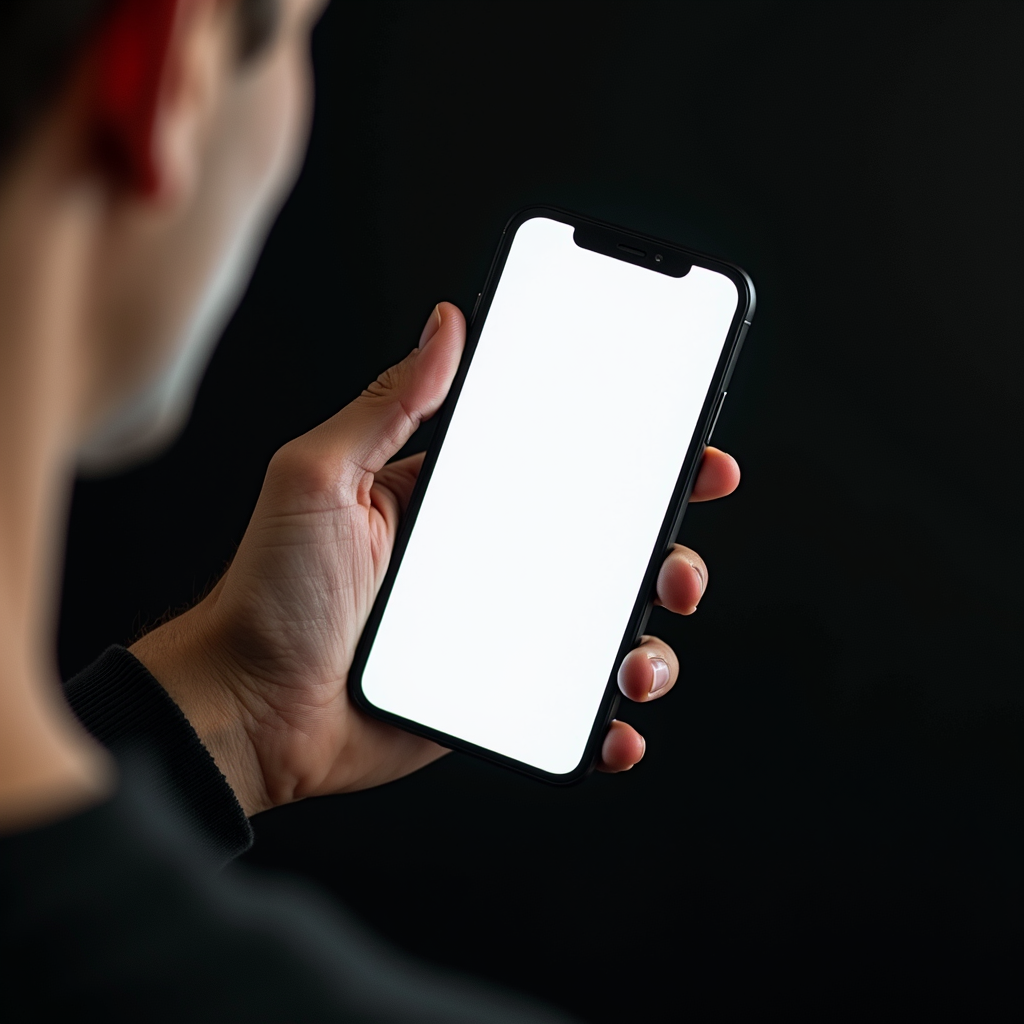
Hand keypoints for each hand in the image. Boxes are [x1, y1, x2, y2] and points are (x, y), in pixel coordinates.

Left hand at [131, 303, 739, 813]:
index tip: (685, 445)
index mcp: (456, 501)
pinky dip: (610, 717)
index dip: (631, 454)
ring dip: (649, 639)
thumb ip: (387, 403)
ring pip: (605, 627)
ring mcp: (498, 631)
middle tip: (677, 561)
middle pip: (605, 547)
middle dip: (664, 549)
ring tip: (637, 658)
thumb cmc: (267, 592)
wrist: (247, 708)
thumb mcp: (320, 476)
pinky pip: (572, 704)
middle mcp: (488, 562)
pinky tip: (616, 723)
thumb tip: (444, 325)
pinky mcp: (497, 696)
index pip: (562, 465)